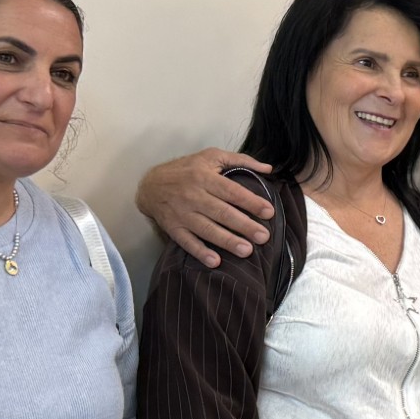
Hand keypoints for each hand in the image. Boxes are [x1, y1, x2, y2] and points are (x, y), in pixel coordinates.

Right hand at [136, 149, 273, 268]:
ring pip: (207, 229)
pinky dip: (200, 252)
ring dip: (227, 241)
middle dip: (244, 225)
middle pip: (222, 213)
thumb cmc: (186, 169)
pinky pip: (188, 242)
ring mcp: (183, 214)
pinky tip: (215, 261)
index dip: (251, 202)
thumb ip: (241, 160)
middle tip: (264, 236)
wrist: (150, 185)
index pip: (232, 191)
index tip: (269, 212)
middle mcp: (194, 196)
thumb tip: (268, 168)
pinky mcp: (174, 228)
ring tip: (247, 250)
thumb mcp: (211, 156)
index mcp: (205, 178)